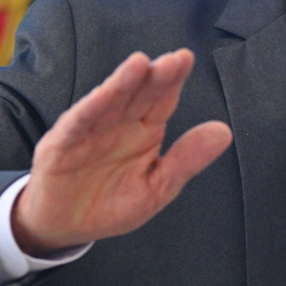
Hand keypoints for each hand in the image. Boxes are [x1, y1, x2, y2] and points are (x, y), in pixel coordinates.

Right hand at [11, 49, 232, 254]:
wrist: (64, 227)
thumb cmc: (111, 203)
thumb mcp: (157, 188)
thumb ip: (187, 160)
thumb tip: (225, 132)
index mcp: (145, 130)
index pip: (162, 99)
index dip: (173, 80)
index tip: (186, 59)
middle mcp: (119, 123)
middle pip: (139, 94)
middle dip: (155, 76)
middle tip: (174, 59)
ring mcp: (89, 130)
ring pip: (108, 101)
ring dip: (122, 83)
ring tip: (139, 64)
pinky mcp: (61, 145)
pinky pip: (77, 124)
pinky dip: (89, 109)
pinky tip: (102, 96)